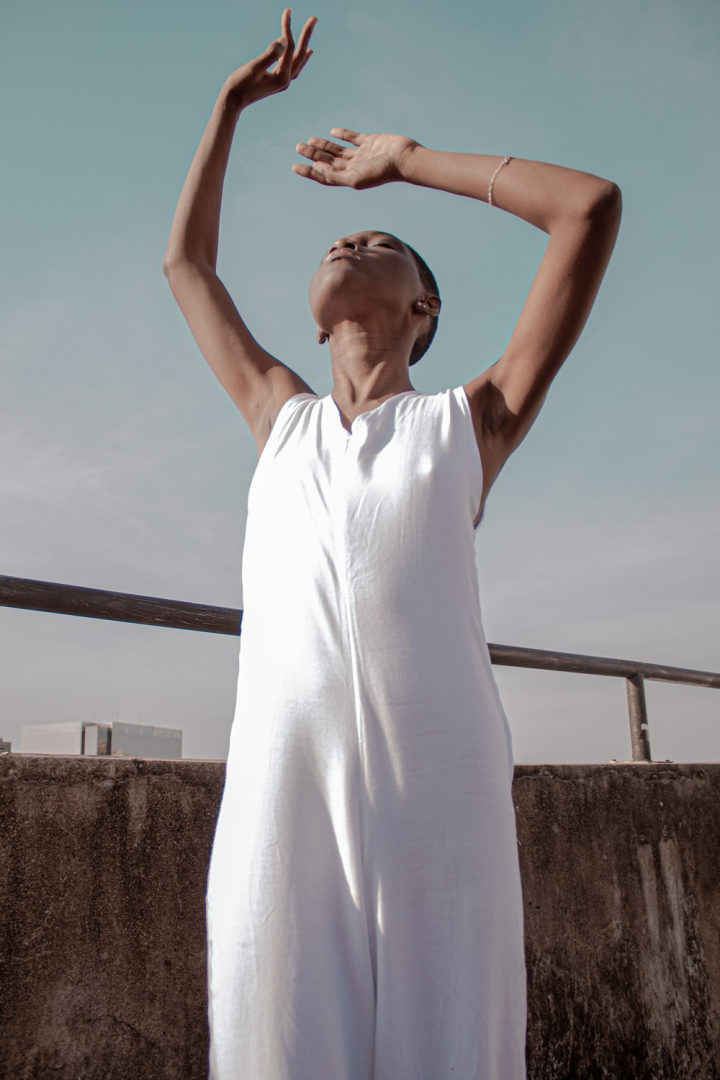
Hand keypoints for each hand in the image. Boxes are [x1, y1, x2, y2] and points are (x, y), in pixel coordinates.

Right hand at [223, 9, 316, 110]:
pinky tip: (306, 54)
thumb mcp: (255, 67)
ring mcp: (282, 82)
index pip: (289, 47)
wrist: (232, 101)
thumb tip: (284, 40)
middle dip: (306, 35)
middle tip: (315, 18)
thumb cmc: (241, 84)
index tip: (288, 11)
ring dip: (305, 45)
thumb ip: (270, 54)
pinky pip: (293, 67)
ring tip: (310, 31)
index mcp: (282, 77)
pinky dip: (300, 58)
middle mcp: (285, 80)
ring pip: (298, 60)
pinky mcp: (277, 82)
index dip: (288, 28)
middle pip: (300, 54)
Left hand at [292, 129, 420, 188]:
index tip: (295, 166)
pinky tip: (333, 131)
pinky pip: (353, 138)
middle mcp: (354, 167)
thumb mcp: (355, 178)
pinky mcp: (370, 142)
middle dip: (313, 154)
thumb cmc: (381, 171)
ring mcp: (362, 154)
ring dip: (324, 145)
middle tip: (298, 147)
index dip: (309, 172)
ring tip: (309, 140)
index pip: (325, 176)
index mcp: (349, 178)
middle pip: (328, 161)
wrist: (404, 158)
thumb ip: (335, 175)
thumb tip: (317, 168)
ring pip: (338, 150)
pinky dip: (343, 134)